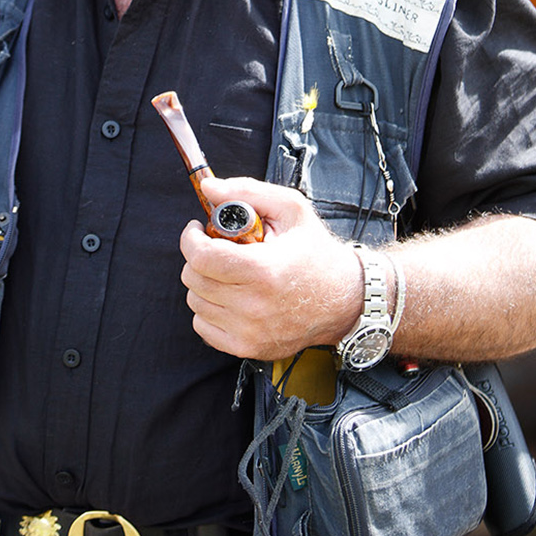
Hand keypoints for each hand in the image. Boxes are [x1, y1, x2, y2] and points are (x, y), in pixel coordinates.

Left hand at [179, 176, 362, 360]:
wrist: (344, 298)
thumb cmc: (316, 252)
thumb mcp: (290, 208)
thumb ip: (247, 191)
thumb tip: (208, 187)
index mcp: (263, 270)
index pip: (202, 257)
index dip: (190, 239)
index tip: (197, 229)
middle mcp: (254, 306)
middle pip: (194, 279)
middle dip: (197, 257)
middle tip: (215, 248)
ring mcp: (250, 332)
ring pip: (196, 302)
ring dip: (203, 282)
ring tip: (226, 272)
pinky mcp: (249, 348)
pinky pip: (203, 327)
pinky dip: (208, 309)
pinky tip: (228, 295)